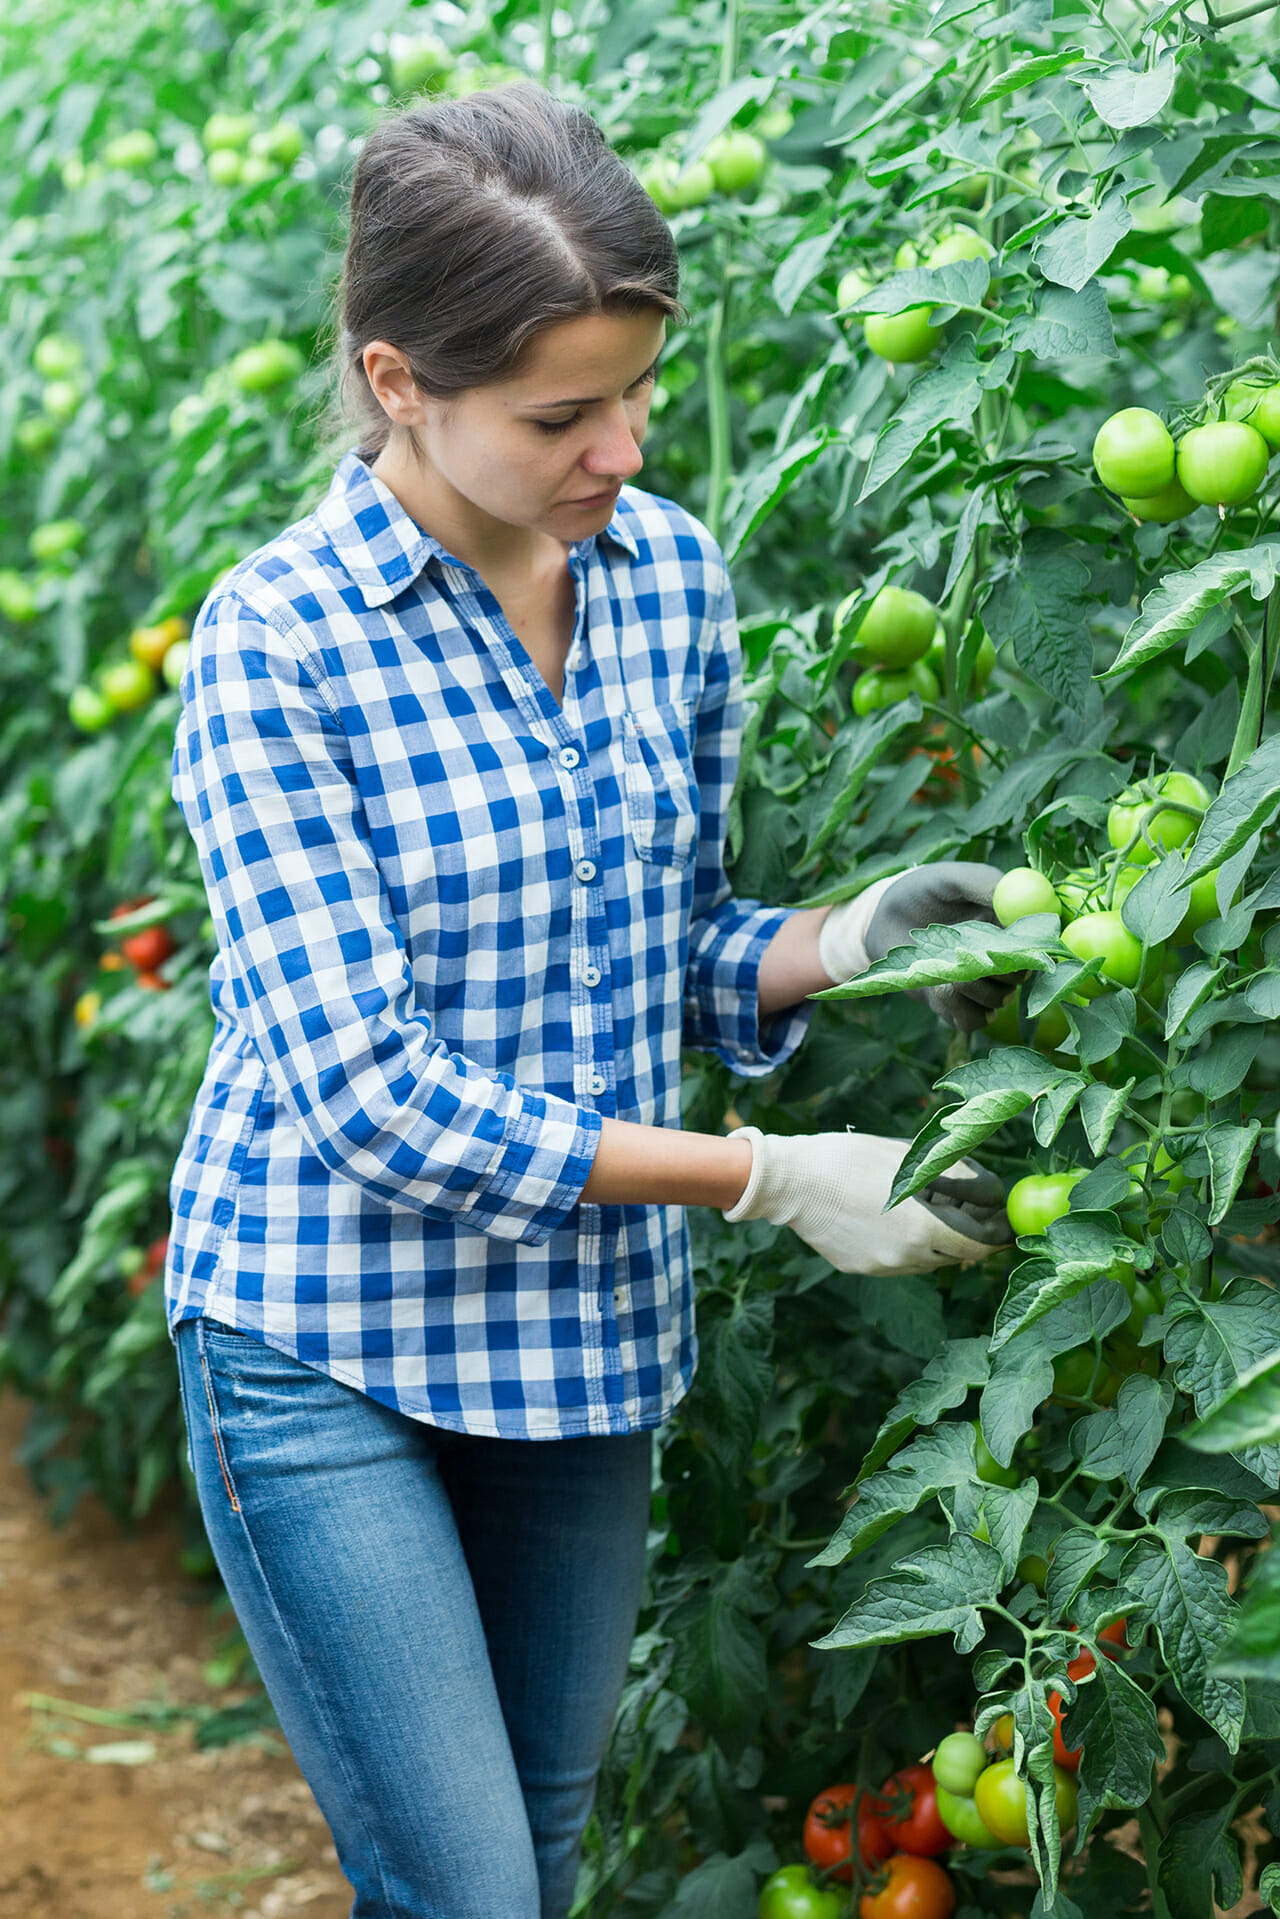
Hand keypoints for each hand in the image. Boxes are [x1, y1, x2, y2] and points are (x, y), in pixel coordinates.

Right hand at [722, 1128, 1010, 1276]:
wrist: (790, 1182)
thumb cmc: (849, 1159)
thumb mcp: (907, 1158)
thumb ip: (951, 1176)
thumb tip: (987, 1189)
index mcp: (922, 1228)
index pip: (979, 1245)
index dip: (994, 1233)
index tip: (1000, 1221)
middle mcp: (906, 1256)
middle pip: (956, 1255)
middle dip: (966, 1234)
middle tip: (965, 1209)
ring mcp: (881, 1267)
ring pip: (927, 1260)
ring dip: (935, 1239)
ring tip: (920, 1207)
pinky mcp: (861, 1269)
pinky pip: (896, 1260)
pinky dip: (904, 1243)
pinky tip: (886, 1217)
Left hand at [818, 861, 1010, 1033]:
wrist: (889, 917)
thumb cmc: (927, 890)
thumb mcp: (953, 878)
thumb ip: (984, 883)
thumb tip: (1017, 899)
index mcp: (1012, 927)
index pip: (1038, 946)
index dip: (1029, 951)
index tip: (1008, 948)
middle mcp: (1004, 958)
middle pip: (1021, 979)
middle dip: (998, 973)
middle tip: (969, 959)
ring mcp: (984, 985)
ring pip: (997, 1002)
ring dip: (971, 989)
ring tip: (942, 969)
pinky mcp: (960, 1007)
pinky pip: (972, 1021)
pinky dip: (955, 1007)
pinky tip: (936, 987)